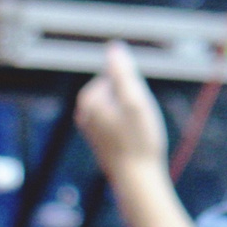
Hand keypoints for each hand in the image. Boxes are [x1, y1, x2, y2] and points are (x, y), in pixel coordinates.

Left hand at [79, 42, 192, 226]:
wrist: (137, 179)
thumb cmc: (139, 140)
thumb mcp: (135, 100)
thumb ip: (123, 72)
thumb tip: (114, 46)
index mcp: (89, 98)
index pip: (120, 76)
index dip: (136, 89)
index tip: (138, 109)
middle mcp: (85, 111)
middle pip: (120, 90)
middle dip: (134, 101)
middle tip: (141, 123)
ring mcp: (92, 127)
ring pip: (123, 107)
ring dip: (135, 115)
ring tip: (139, 133)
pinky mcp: (102, 140)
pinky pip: (122, 122)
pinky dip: (132, 128)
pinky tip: (136, 142)